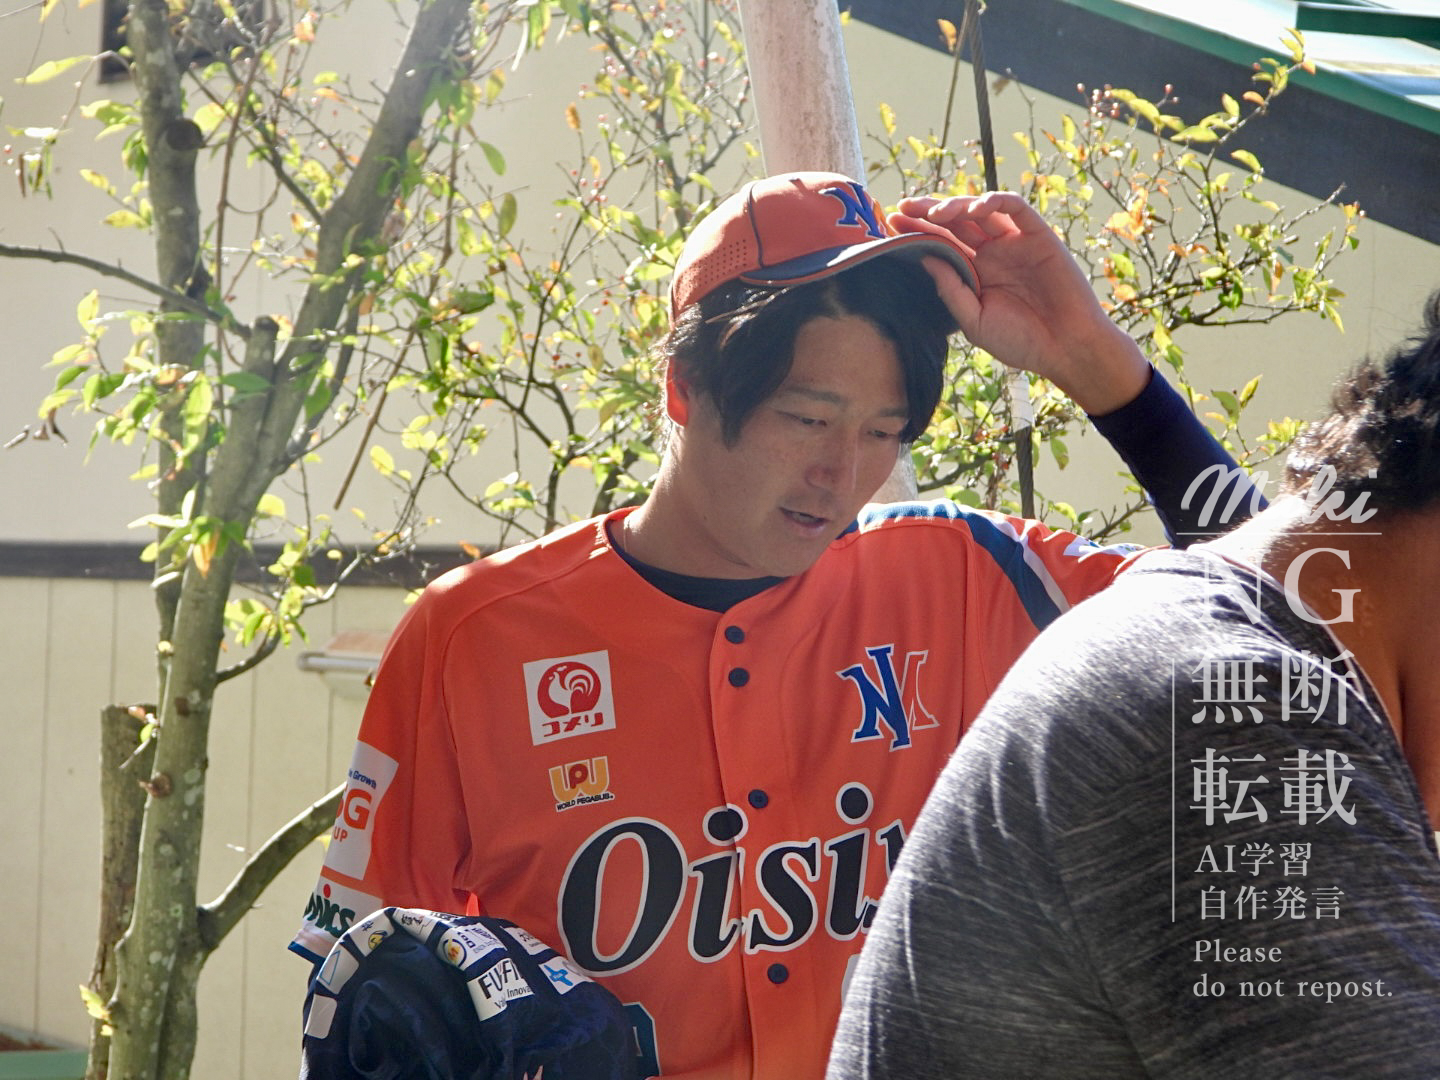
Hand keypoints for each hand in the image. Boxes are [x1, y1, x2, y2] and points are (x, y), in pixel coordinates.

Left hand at [891, 191, 1148, 414]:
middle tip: (903, 207)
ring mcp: (1014, 242)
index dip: (918, 229)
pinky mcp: (1038, 235)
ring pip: (981, 210)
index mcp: (975, 271)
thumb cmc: (1020, 341)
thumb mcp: (974, 319)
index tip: (891, 222)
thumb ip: (950, 289)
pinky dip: (994, 202)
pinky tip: (974, 211)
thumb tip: (924, 257)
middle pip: (956, 221)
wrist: (1064, 348)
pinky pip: (1015, 208)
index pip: (941, 242)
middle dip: (929, 211)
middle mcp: (992, 252)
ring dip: (957, 205)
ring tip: (937, 213)